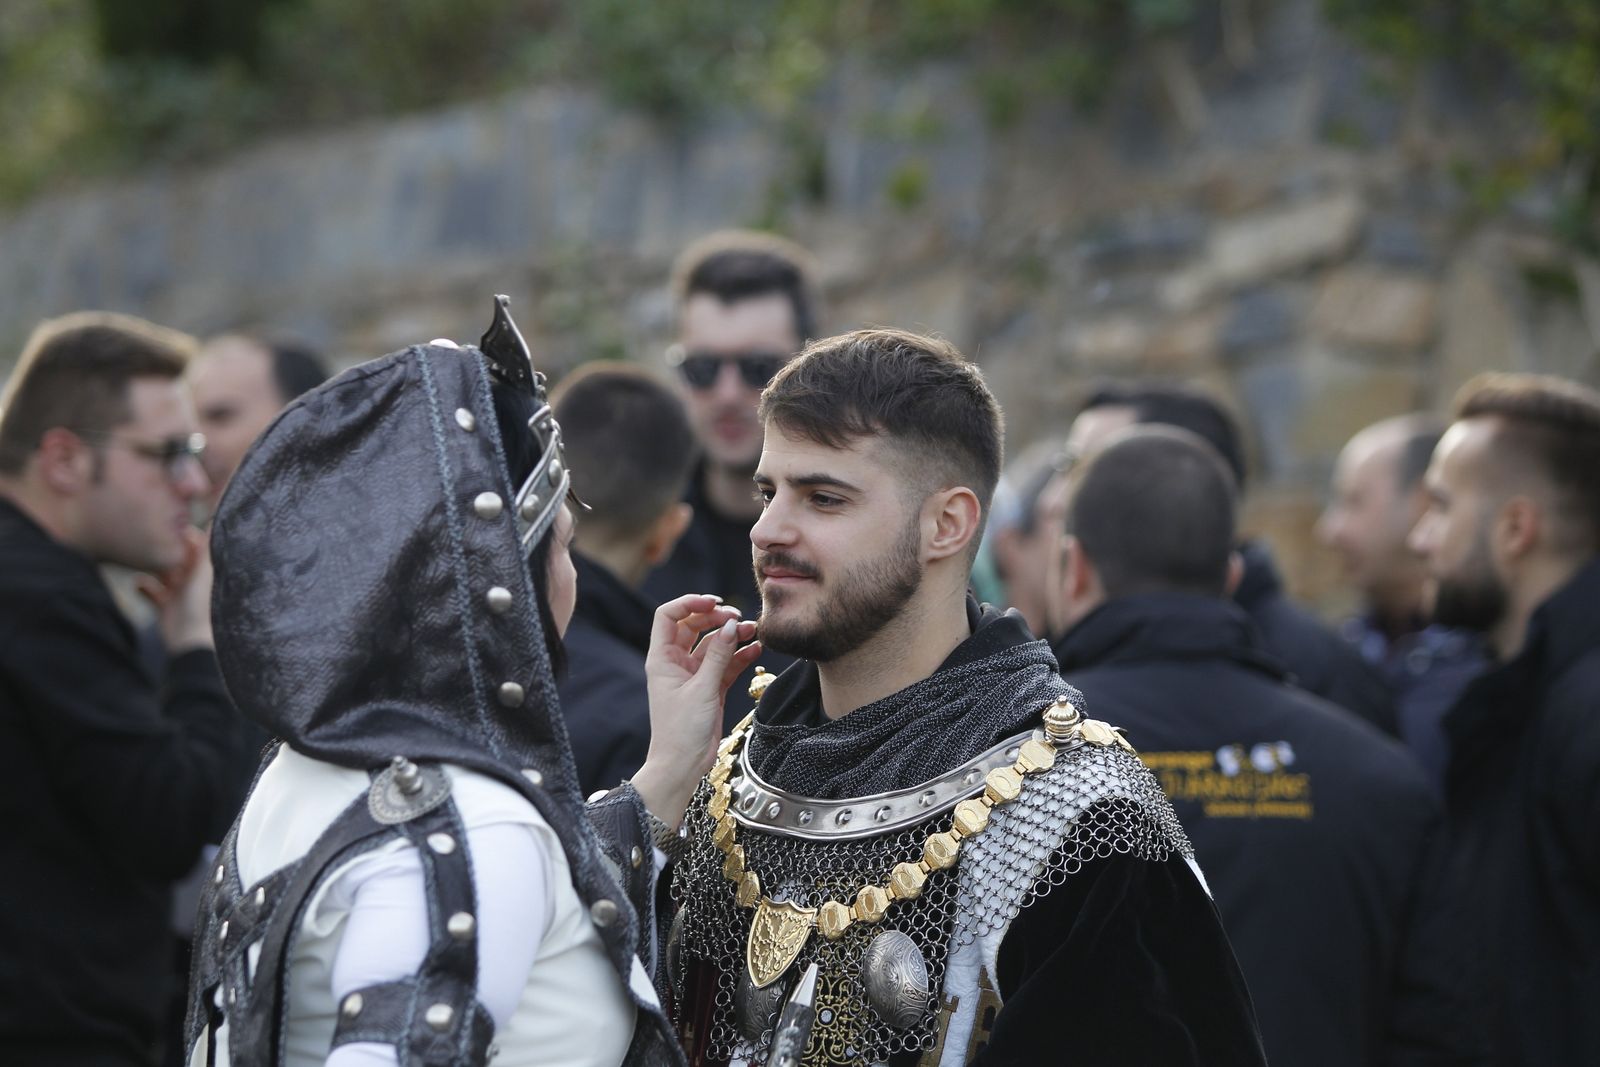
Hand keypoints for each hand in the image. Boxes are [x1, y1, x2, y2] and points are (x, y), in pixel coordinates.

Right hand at [137, 528, 214, 652]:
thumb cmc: (200, 606)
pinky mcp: (165, 606)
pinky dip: (144, 587)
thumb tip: (216, 518)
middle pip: (175, 555)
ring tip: (143, 560)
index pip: (195, 542)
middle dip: (164, 549)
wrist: (189, 642)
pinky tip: (141, 585)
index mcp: (205, 569)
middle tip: (151, 539)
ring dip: (152, 567)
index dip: (182, 533)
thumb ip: (206, 547)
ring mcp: (178, 592)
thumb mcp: (202, 572)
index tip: (168, 524)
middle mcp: (193, 578)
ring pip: (161, 571)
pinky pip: (150, 591)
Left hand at [631, 593, 760, 827]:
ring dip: (731, 636)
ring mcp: (694, 675)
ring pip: (713, 645)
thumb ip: (718, 656)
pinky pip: (725, 664)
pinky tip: (755, 650)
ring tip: (752, 632)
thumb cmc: (681, 731)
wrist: (682, 767)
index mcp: (662, 658)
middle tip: (737, 619)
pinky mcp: (710, 689)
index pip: (669, 616)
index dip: (689, 603)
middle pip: (694, 626)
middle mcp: (676, 663)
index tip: (714, 602)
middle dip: (716, 618)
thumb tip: (731, 626)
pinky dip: (739, 656)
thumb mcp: (702, 689)